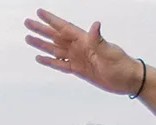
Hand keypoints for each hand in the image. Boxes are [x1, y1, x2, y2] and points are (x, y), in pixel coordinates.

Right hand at [23, 10, 142, 95]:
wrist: (127, 80)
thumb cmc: (121, 65)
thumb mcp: (110, 52)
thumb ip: (99, 40)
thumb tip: (95, 25)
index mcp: (85, 41)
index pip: (64, 28)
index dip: (52, 20)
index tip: (39, 13)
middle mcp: (79, 47)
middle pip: (55, 36)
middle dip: (41, 30)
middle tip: (27, 23)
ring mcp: (77, 58)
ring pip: (54, 49)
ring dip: (42, 44)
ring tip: (28, 38)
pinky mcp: (78, 70)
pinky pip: (60, 64)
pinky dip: (49, 61)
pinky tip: (40, 58)